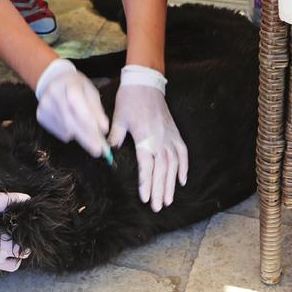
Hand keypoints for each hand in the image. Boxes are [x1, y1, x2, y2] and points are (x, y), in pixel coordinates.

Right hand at [34, 58, 109, 157]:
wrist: (53, 81)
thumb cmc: (75, 86)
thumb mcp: (90, 91)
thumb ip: (96, 110)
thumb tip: (103, 129)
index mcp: (68, 84)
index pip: (78, 104)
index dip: (89, 120)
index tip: (102, 134)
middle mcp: (53, 94)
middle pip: (70, 120)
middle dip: (86, 137)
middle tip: (98, 150)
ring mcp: (44, 106)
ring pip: (65, 129)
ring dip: (79, 136)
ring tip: (87, 134)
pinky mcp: (40, 116)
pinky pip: (59, 133)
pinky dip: (70, 134)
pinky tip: (72, 126)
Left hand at [109, 66, 187, 211]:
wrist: (146, 84)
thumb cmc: (129, 100)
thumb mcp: (118, 118)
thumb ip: (115, 137)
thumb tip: (107, 153)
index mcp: (145, 138)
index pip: (147, 166)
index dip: (147, 183)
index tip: (146, 199)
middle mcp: (160, 139)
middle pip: (162, 170)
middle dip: (160, 190)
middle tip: (158, 207)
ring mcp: (170, 136)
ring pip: (174, 165)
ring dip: (171, 184)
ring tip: (169, 200)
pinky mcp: (175, 133)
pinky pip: (183, 153)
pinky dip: (184, 167)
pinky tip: (182, 181)